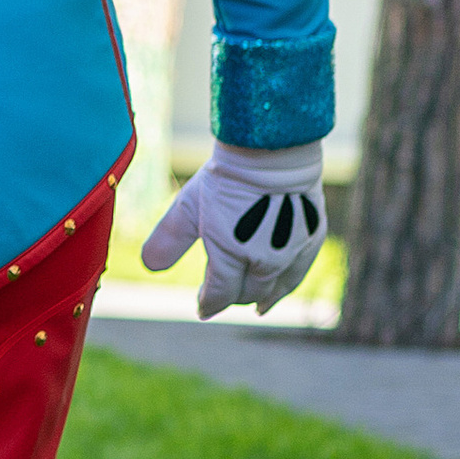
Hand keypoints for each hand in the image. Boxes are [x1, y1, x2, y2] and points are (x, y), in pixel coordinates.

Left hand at [140, 142, 327, 319]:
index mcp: (231, 255)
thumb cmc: (226, 177)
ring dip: (259, 298)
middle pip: (246, 293)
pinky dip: (285, 288)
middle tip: (223, 295)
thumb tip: (149, 266)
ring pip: (272, 289)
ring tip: (254, 307)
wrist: (272, 151)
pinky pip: (296, 275)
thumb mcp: (188, 206)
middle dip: (232, 296)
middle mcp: (263, 260)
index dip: (208, 303)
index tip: (202, 307)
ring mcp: (289, 252)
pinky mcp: (310, 240)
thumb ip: (168, 239)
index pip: (219, 294)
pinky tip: (277, 294)